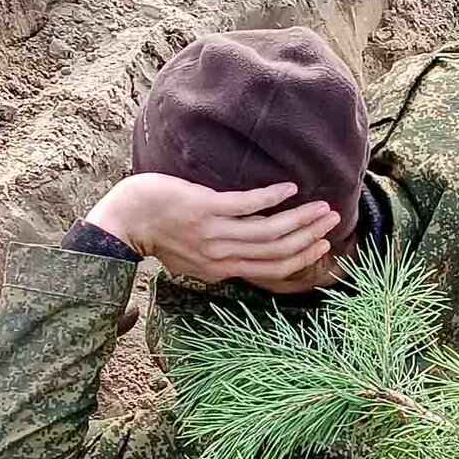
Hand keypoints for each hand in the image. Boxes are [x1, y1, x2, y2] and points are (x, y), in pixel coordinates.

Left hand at [85, 174, 340, 292]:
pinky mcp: (207, 209)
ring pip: (269, 231)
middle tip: (332, 220)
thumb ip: (217, 260)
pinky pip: (248, 205)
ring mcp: (215, 233)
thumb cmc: (156, 235)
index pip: (272, 268)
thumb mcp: (189, 261)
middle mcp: (222, 256)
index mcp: (220, 270)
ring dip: (300, 218)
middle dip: (310, 236)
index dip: (302, 257)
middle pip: (278, 251)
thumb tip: (239, 258)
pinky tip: (289, 188)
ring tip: (321, 206)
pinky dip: (272, 197)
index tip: (323, 244)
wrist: (126, 220)